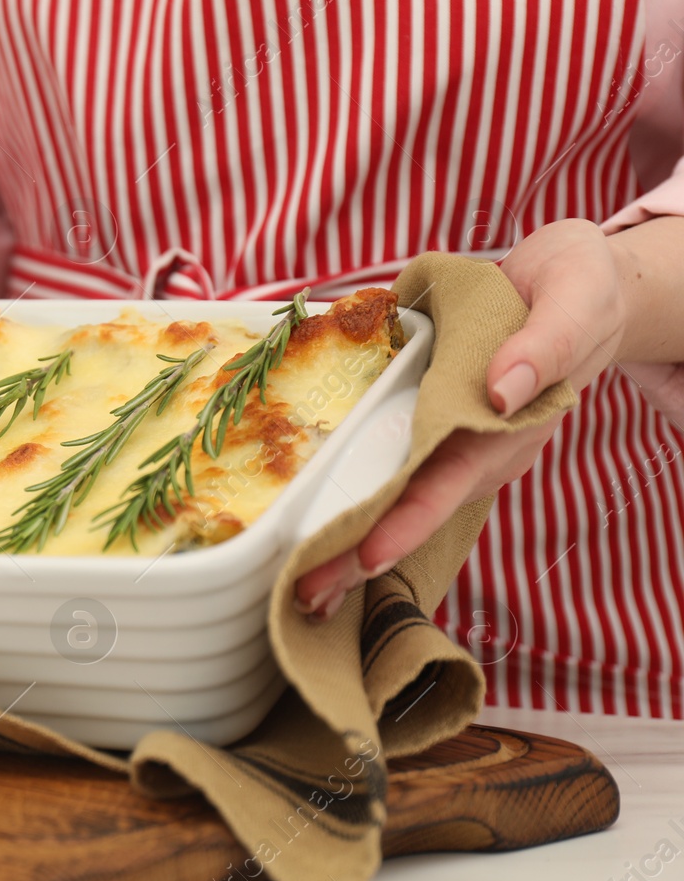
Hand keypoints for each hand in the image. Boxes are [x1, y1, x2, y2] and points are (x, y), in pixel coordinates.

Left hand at [294, 218, 629, 619]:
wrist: (577, 288)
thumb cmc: (579, 293)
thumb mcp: (573, 302)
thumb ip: (545, 344)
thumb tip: (503, 390)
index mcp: (508, 428)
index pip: (450, 482)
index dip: (408, 520)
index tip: (368, 555)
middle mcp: (480, 450)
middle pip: (414, 511)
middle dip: (361, 555)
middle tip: (305, 592)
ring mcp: (458, 448)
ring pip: (400, 502)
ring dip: (351, 543)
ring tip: (301, 583)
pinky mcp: (437, 433)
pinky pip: (395, 476)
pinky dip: (357, 506)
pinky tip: (318, 533)